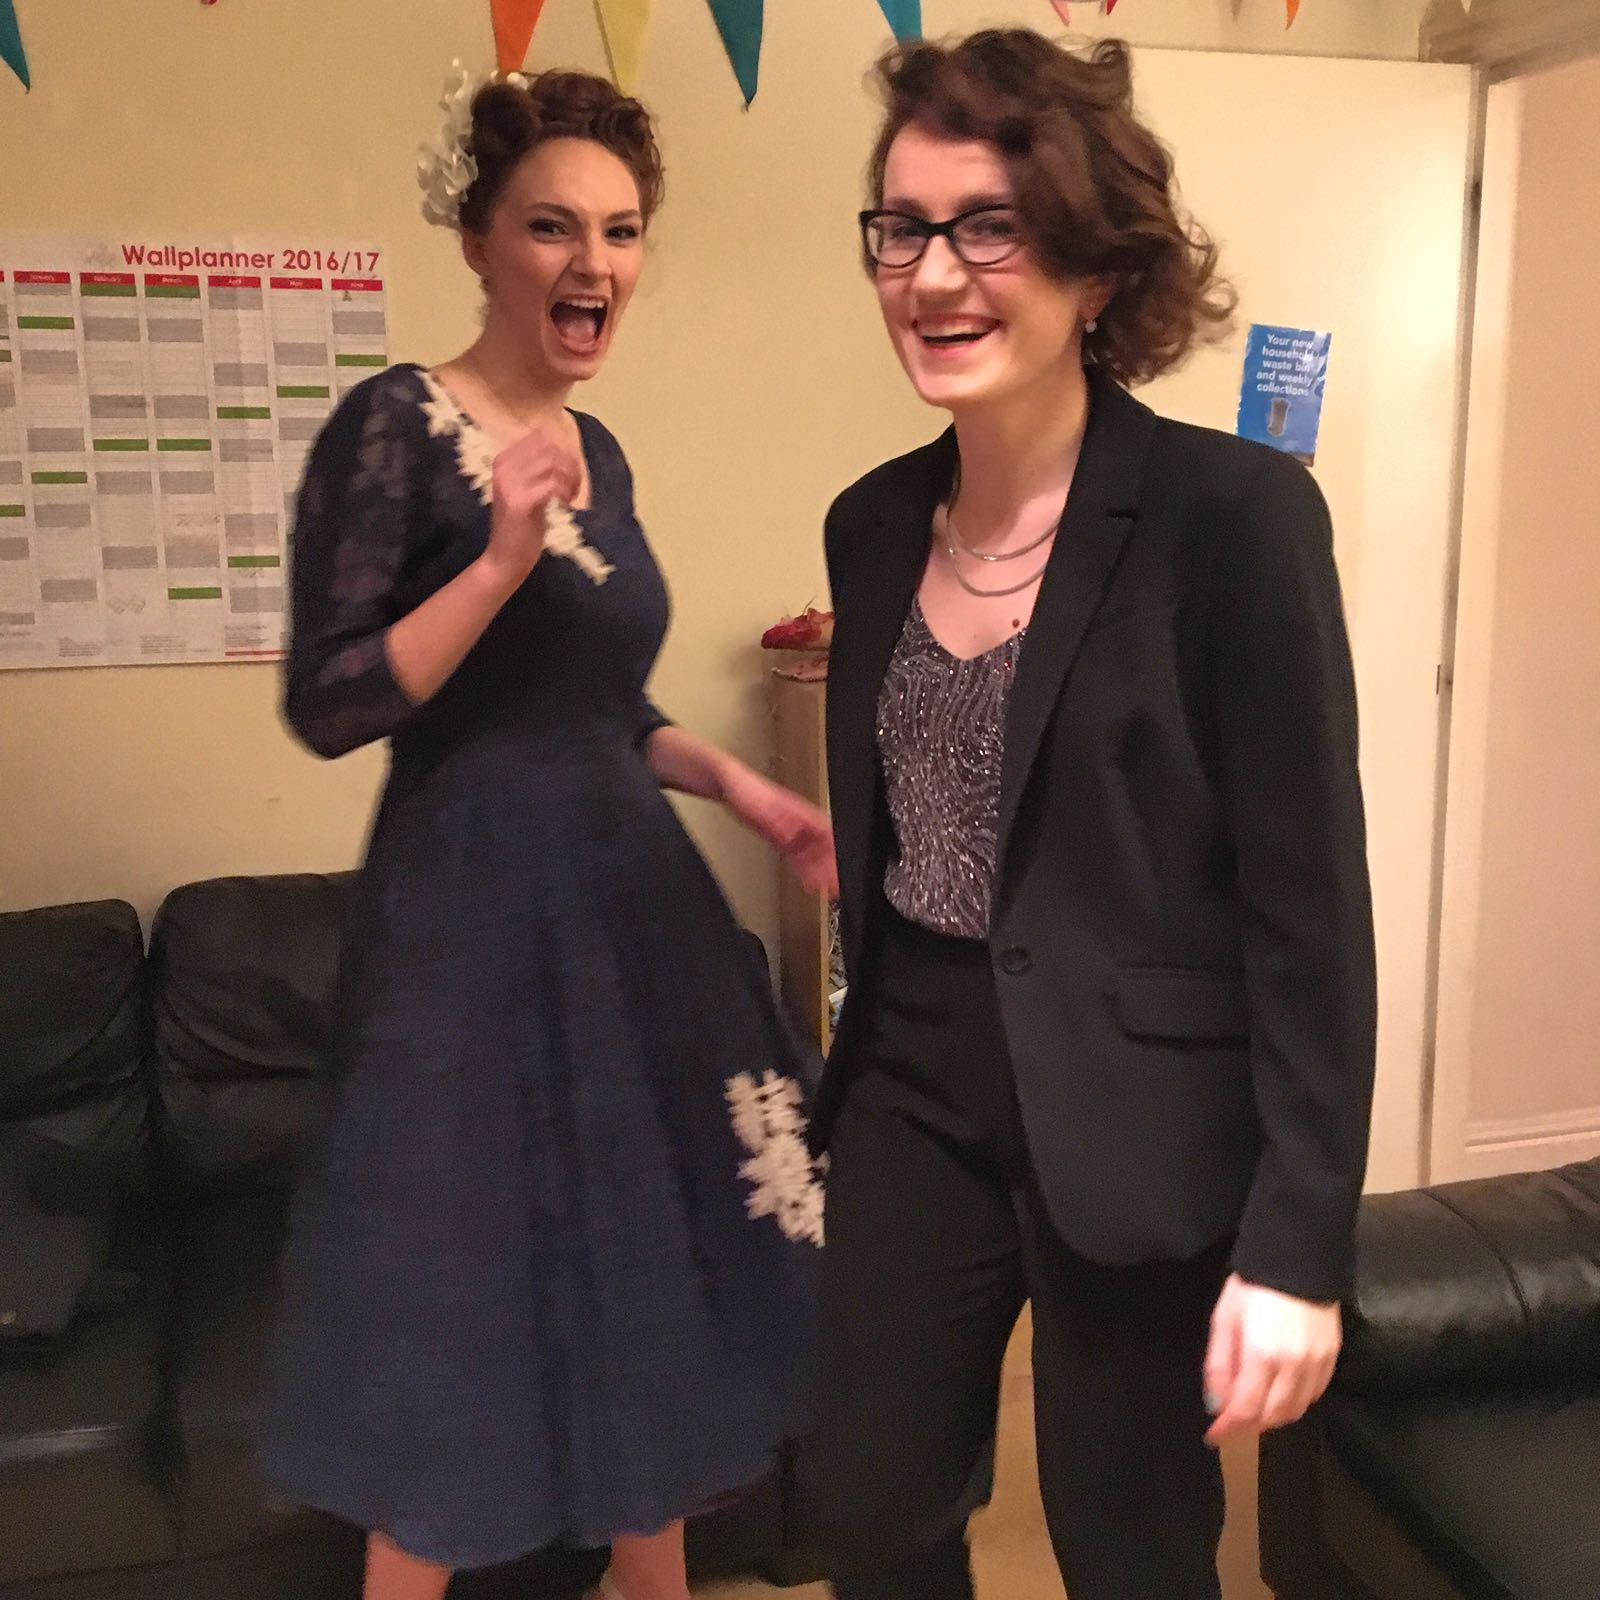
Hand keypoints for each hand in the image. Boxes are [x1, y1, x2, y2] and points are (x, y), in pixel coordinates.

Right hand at [480, 429, 582, 590]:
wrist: (505, 557)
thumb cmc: (522, 525)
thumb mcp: (530, 489)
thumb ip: (540, 469)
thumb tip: (565, 449)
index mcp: (504, 459)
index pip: (541, 437)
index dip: (563, 450)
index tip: (570, 471)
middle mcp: (503, 466)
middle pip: (550, 448)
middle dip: (571, 464)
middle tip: (576, 486)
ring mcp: (509, 483)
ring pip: (554, 464)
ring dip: (571, 479)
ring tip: (571, 496)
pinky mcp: (520, 501)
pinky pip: (553, 484)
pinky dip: (566, 492)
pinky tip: (566, 504)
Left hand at [722, 763, 839, 899]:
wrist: (728, 784)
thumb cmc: (744, 788)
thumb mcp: (758, 805)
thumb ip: (775, 820)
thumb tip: (790, 835)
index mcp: (799, 811)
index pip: (826, 832)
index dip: (835, 850)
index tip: (839, 866)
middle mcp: (799, 821)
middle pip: (823, 846)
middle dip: (831, 866)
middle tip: (836, 885)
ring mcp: (791, 829)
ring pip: (812, 853)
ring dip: (820, 871)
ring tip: (827, 888)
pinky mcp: (780, 837)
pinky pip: (798, 856)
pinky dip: (805, 869)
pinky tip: (808, 881)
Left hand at [1202, 1273, 1341, 1444]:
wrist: (1297, 1257)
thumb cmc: (1252, 1285)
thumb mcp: (1225, 1319)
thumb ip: (1219, 1363)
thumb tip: (1217, 1403)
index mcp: (1262, 1356)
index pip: (1246, 1409)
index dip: (1229, 1429)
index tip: (1214, 1437)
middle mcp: (1294, 1367)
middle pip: (1273, 1416)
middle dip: (1250, 1425)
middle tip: (1232, 1424)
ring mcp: (1318, 1364)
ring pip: (1296, 1410)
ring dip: (1273, 1418)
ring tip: (1253, 1411)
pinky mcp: (1333, 1358)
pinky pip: (1314, 1395)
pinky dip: (1296, 1404)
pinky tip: (1280, 1396)